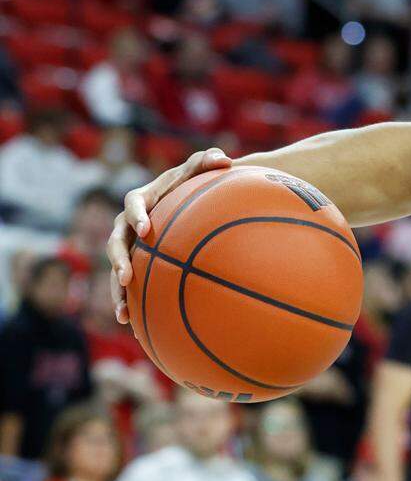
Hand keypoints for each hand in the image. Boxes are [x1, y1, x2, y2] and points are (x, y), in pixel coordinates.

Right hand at [105, 148, 232, 323]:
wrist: (185, 202)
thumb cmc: (193, 183)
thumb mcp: (200, 170)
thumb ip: (207, 161)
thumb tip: (224, 157)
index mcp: (143, 199)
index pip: (134, 203)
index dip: (136, 216)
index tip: (145, 230)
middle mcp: (128, 223)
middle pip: (115, 241)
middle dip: (118, 259)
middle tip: (126, 276)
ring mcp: (129, 245)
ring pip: (116, 268)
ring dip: (116, 290)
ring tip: (123, 312)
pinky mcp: (134, 263)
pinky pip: (126, 284)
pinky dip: (126, 301)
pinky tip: (130, 322)